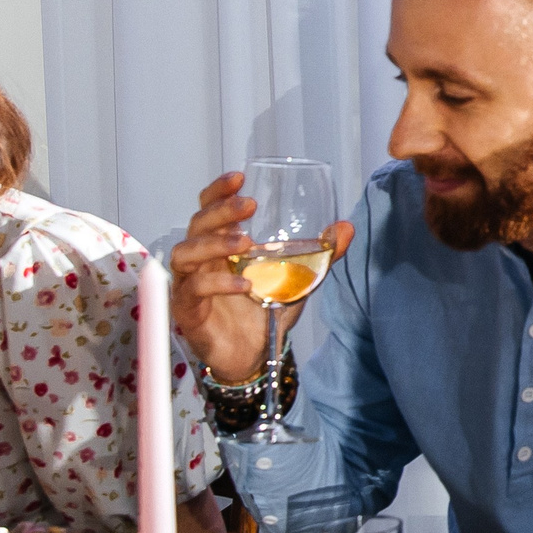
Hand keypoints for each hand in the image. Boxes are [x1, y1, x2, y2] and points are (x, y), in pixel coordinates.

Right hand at [168, 172, 353, 382]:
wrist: (256, 355)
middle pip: (196, 224)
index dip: (218, 191)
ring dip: (214, 243)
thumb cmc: (266, 311)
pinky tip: (245, 284)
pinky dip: (218, 284)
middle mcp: (201, 260)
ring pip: (185, 252)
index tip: (239, 177)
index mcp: (221, 245)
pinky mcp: (187, 311)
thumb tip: (346, 227)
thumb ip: (321, 253)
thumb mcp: (298, 278)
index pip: (209, 209)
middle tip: (249, 205)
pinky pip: (194, 290)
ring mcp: (190, 284)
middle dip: (221, 211)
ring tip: (245, 242)